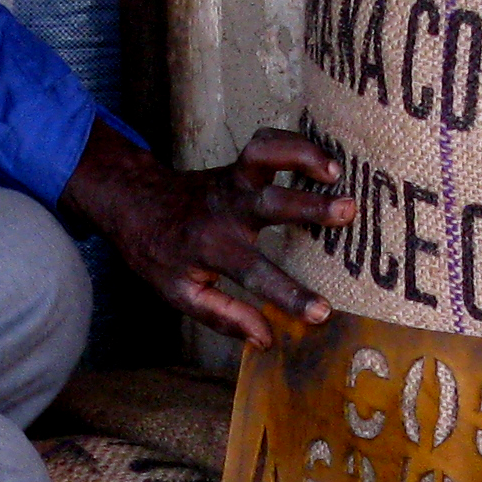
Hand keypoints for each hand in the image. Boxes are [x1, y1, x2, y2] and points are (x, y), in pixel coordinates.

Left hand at [65, 121, 355, 346]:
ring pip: (264, 156)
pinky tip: (325, 159)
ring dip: (301, 156)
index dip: (288, 294)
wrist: (133, 201)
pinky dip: (295, 142)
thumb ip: (223, 316)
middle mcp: (225, 211)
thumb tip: (267, 339)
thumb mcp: (179, 293)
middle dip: (309, 206)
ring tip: (337, 171)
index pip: (254, 274)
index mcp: (212, 249)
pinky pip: (266, 143)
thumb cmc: (159, 253)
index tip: (322, 312)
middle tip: (348, 210)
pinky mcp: (238, 165)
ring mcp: (232, 182)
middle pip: (269, 203)